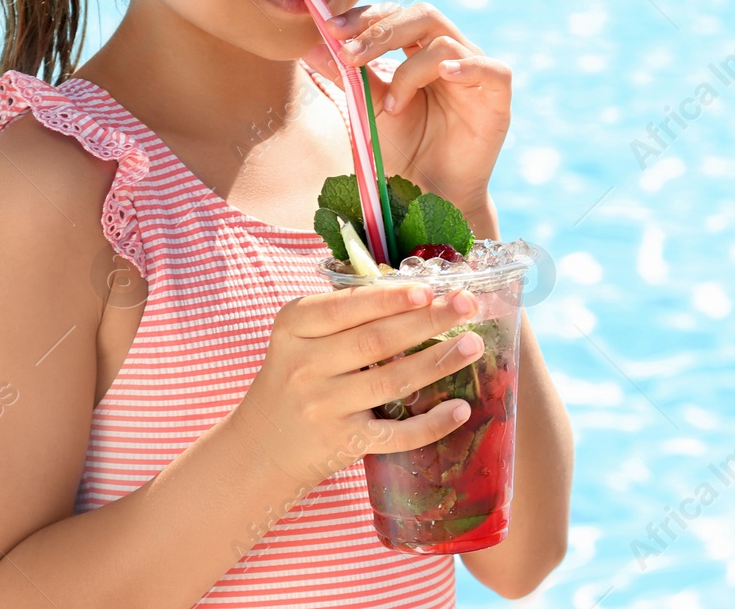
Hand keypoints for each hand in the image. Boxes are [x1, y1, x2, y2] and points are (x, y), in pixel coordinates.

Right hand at [239, 281, 484, 482]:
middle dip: (426, 320)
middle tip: (466, 305)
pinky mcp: (342, 444)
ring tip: (472, 344)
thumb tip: (415, 292)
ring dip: (437, 362)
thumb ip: (344, 314)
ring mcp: (323, 407)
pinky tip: (459, 409)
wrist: (262, 445)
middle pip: (375, 340)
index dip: (389, 298)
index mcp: (294, 327)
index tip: (426, 289)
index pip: (346, 307)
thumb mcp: (300, 337)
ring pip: (390, 381)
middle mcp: (304, 365)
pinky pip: (394, 433)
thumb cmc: (294, 377)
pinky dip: (430, 424)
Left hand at [302, 0, 509, 213]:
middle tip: (349, 55)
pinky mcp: (497, 98)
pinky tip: (445, 76)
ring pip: (445, 44)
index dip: (365, 17)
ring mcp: (476, 73)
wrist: (428, 195)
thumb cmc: (402, 149)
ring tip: (391, 108)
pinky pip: (492, 69)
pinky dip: (468, 67)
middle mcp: (450, 54)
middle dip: (381, 31)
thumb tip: (309, 47)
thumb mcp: (369, 108)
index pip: (395, 15)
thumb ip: (347, 76)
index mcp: (419, 49)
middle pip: (423, 15)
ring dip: (409, 72)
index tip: (330, 31)